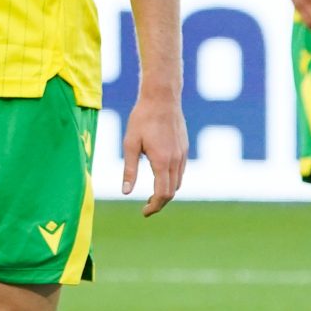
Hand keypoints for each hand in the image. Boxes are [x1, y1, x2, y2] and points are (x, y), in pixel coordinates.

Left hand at [123, 87, 186, 215]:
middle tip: (146, 207)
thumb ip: (129, 170)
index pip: (162, 194)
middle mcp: (176, 160)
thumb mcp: (130, 144)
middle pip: (172, 192)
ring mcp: (182, 154)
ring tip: (151, 194)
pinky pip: (181, 171)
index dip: (154, 207)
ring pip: (178, 182)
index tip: (144, 212)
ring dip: (166, 192)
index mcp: (162, 161)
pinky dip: (171, 180)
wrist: (162, 98)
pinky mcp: (184, 148)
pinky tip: (160, 176)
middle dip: (160, 202)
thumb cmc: (142, 119)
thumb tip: (126, 192)